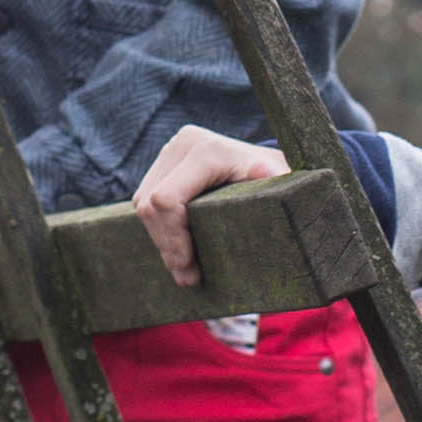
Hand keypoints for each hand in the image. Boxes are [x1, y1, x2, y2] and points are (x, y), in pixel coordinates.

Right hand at [133, 126, 287, 283]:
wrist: (268, 163)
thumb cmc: (275, 182)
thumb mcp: (279, 184)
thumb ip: (274, 181)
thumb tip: (264, 173)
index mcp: (207, 150)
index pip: (167, 199)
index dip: (172, 238)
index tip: (188, 267)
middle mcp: (183, 144)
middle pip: (150, 205)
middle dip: (166, 245)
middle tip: (187, 277)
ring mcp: (169, 151)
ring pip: (142, 205)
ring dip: (161, 241)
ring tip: (184, 268)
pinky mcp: (162, 163)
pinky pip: (144, 201)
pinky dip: (159, 229)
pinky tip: (177, 249)